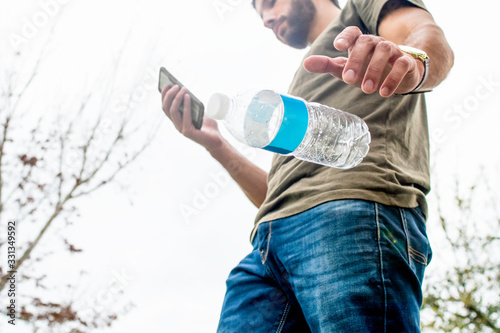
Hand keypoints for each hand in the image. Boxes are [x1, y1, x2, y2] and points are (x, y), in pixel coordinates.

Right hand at [161, 84, 223, 151]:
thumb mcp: (199, 112)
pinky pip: (185, 117)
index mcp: (177, 120)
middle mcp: (177, 124)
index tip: (166, 84)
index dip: (164, 96)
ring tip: (183, 89)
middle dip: (169, 95)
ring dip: (177, 98)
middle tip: (175, 85)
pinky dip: (185, 105)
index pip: (166, 107)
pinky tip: (188, 97)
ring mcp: (181, 129)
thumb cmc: (207, 126)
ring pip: (173, 112)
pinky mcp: (188, 132)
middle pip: (167, 108)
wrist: (216, 139)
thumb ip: (192, 105)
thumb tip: (187, 92)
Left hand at [303, 26, 424, 96]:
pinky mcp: (406, 62)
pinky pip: (401, 64)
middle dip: (357, 60)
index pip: (353, 32)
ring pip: (385, 51)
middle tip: (348, 80)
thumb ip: (327, 65)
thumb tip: (306, 64)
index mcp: (360, 43)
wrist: (398, 74)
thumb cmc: (367, 69)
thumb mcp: (345, 68)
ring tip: (366, 90)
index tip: (338, 46)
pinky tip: (384, 93)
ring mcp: (392, 50)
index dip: (345, 36)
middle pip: (366, 42)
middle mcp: (376, 42)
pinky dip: (393, 78)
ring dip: (374, 70)